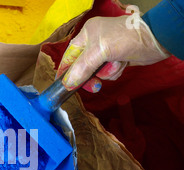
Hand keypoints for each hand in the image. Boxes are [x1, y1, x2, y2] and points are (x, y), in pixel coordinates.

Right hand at [56, 15, 170, 92]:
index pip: (69, 56)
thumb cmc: (125, 38)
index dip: (65, 71)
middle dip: (89, 77)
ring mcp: (106, 52)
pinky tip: (122, 64)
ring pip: (95, 72)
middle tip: (93, 86)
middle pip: (81, 67)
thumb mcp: (99, 52)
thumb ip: (81, 68)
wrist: (156, 40)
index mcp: (86, 34)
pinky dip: (114, 72)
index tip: (61, 85)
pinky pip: (107, 73)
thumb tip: (67, 84)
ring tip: (116, 65)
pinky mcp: (116, 60)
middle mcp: (94, 42)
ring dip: (105, 73)